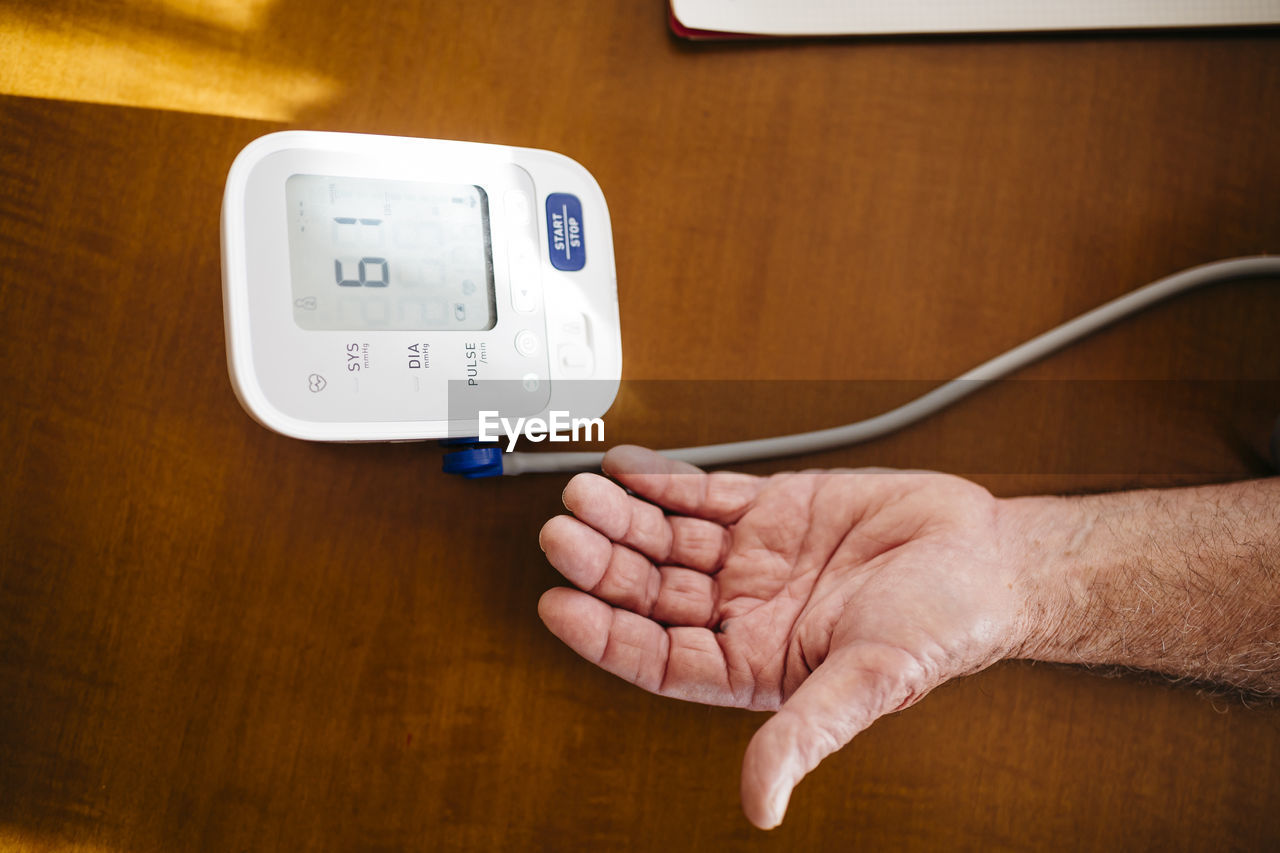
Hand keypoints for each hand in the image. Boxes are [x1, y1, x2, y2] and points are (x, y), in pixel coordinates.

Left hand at [538, 446, 1033, 827]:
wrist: (986, 557)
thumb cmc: (942, 627)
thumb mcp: (869, 682)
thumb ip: (807, 734)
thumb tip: (760, 805)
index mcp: (756, 664)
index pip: (658, 657)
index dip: (604, 635)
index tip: (559, 606)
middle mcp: (745, 611)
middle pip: (650, 591)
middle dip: (603, 563)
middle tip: (563, 532)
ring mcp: (753, 557)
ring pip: (666, 537)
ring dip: (622, 517)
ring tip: (584, 493)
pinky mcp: (772, 507)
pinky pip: (703, 492)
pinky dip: (663, 479)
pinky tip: (627, 468)